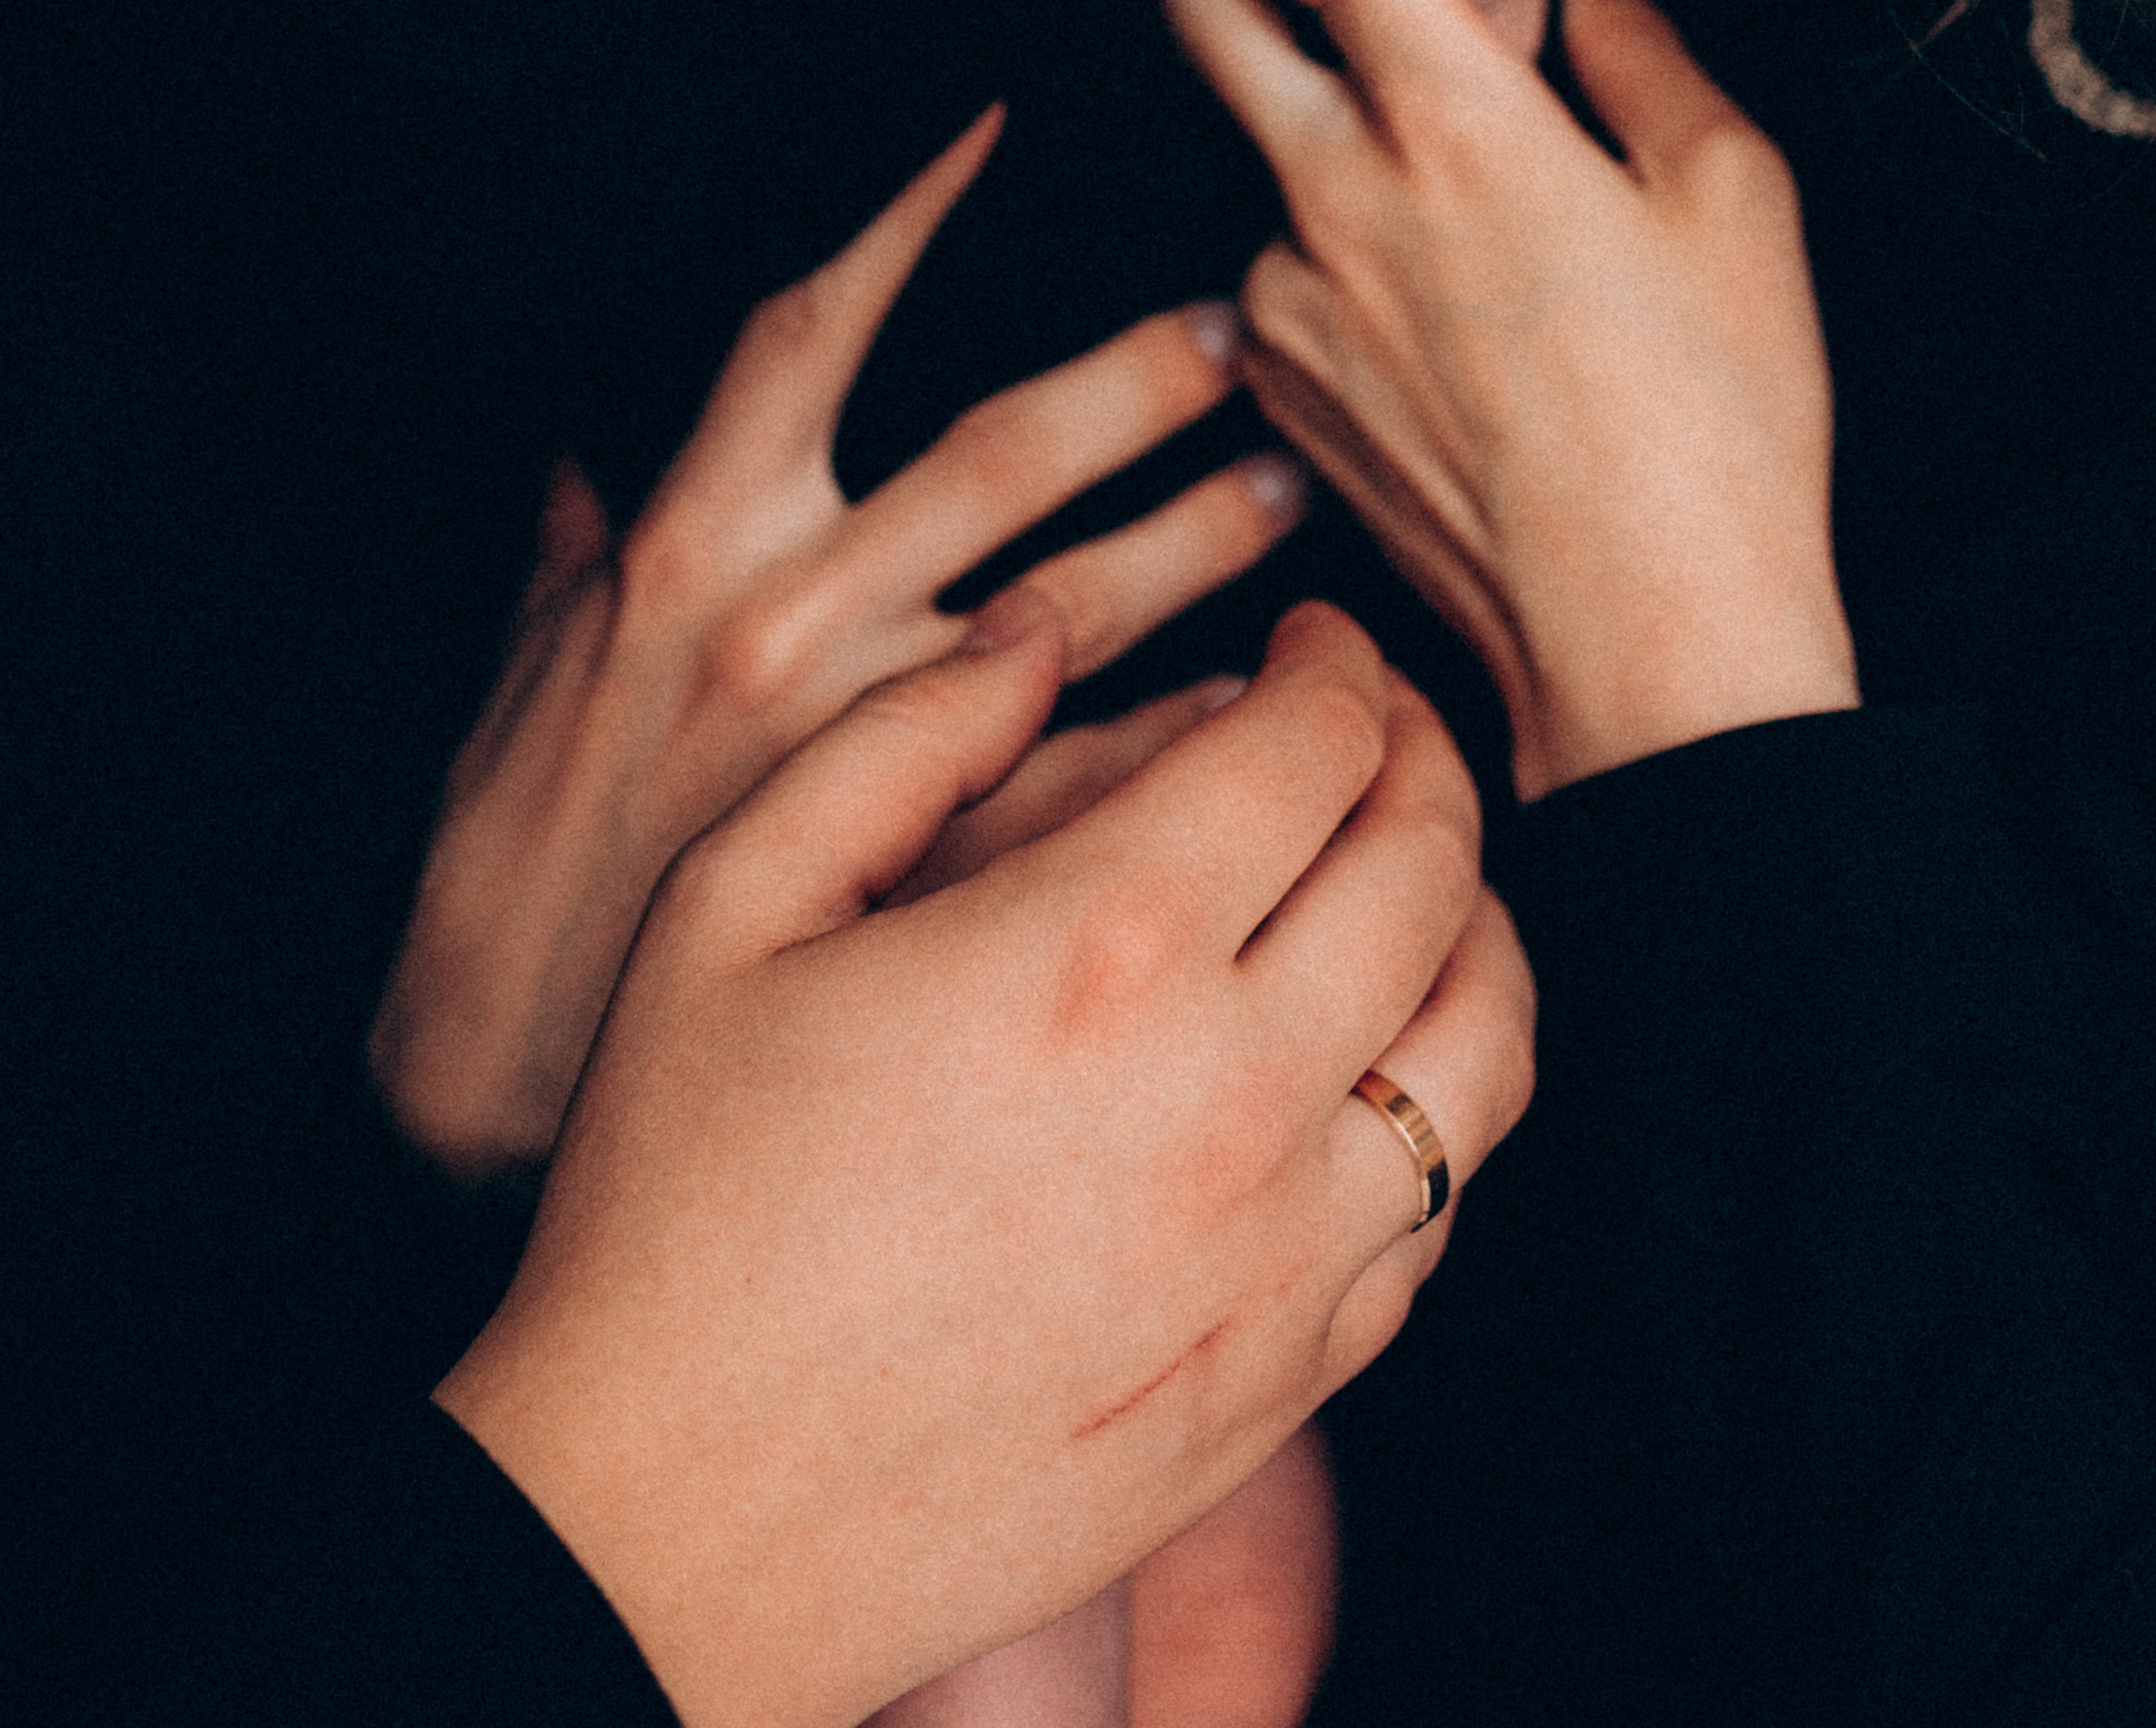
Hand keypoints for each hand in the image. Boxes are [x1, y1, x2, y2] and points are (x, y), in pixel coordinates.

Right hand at [371, 110, 1308, 1176]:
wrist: (486, 1115)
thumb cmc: (510, 885)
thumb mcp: (519, 688)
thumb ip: (576, 554)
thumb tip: (593, 437)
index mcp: (693, 550)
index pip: (806, 332)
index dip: (899, 217)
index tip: (995, 120)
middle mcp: (799, 629)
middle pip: (1004, 460)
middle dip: (1138, 382)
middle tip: (1248, 327)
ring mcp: (885, 759)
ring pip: (1091, 614)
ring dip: (1211, 547)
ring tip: (1309, 504)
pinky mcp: (946, 889)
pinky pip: (1109, 794)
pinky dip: (1201, 745)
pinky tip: (1287, 717)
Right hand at [439, 597, 1532, 1727]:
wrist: (670, 1522)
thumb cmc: (676, 1199)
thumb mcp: (731, 905)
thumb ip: (903, 736)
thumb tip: (1036, 638)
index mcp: (1098, 946)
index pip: (1318, 744)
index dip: (1335, 658)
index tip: (1309, 634)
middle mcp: (1232, 1092)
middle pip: (1431, 866)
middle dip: (1424, 750)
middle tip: (1376, 716)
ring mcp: (1280, 1254)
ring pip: (1485, 1040)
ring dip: (1474, 920)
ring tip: (1415, 873)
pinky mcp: (1284, 1380)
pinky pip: (1440, 1208)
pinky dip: (1442, 1101)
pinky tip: (1372, 1062)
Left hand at [1165, 0, 1857, 800]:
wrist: (1647, 642)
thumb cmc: (1719, 420)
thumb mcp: (1734, 198)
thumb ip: (1644, 48)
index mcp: (1453, 113)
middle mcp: (1334, 188)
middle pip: (1208, 11)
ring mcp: (1284, 295)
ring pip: (1252, 164)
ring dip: (1313, 160)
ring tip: (1448, 232)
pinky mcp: (1274, 391)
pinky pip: (1268, 286)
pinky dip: (1325, 280)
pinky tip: (1436, 338)